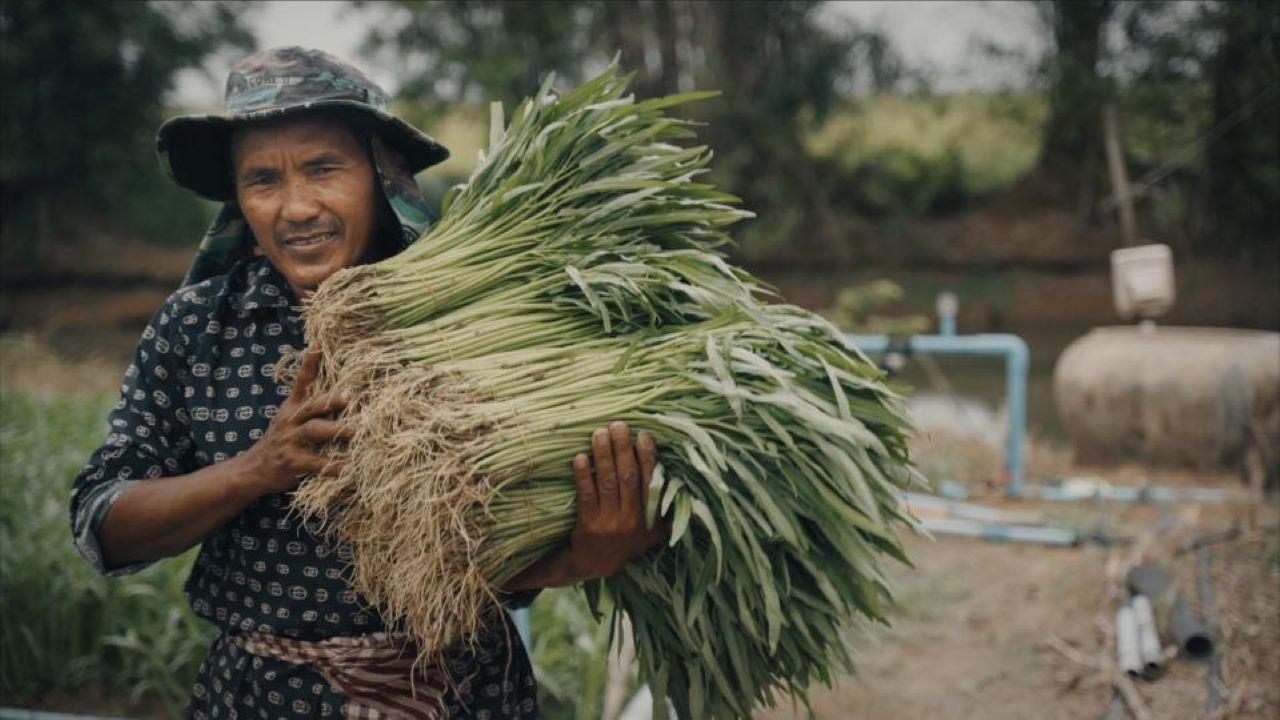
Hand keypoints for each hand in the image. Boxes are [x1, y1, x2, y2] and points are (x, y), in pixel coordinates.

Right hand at [234, 349, 351, 498]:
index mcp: (291, 407)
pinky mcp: (292, 462)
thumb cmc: (282, 441)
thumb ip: (311, 407)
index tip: (318, 346)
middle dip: (331, 400)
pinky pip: (316, 463)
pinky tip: (346, 467)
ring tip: (354, 431)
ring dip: (335, 429)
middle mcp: (289, 420)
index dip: (309, 364)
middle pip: (311, 405)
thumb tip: (345, 393)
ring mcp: (289, 441)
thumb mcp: (289, 419)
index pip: (301, 381)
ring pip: (314, 430)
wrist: (254, 469)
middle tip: (350, 396)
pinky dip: (333, 466)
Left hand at [561, 421, 669, 581]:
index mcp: (650, 518)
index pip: (650, 482)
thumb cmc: (625, 540)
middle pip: (628, 478)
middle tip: (618, 425)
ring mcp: (610, 524)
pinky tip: (580, 457)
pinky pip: (587, 495)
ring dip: (603, 456)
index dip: (648, 457)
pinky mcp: (589, 526)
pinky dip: (584, 475)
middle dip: (623, 448)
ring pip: (608, 483)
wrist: (594, 564)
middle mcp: (632, 520)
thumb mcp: (651, 532)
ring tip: (599, 434)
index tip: (643, 435)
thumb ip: (665, 511)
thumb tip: (688, 485)